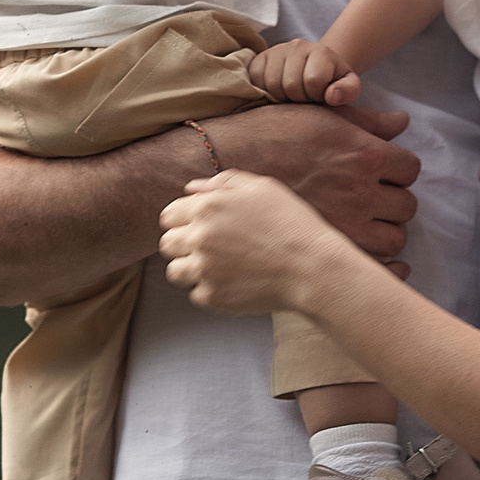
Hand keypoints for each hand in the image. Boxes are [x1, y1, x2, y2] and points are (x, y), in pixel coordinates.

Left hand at [160, 170, 370, 316]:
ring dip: (191, 269)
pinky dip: (211, 290)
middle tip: (210, 248)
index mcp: (206, 207)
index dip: (183, 221)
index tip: (198, 227)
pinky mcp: (213, 297)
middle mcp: (199, 238)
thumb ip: (223, 183)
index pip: (168, 216)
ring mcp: (204, 270)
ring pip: (175, 272)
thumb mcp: (262, 188)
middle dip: (183, 245)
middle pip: (167, 244)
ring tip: (219, 267)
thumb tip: (191, 189)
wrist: (312, 267)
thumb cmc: (291, 224)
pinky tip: (235, 281)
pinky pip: (196, 294)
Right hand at [198, 101, 417, 268]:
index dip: (399, 169)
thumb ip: (367, 121)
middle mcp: (361, 193)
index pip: (410, 168)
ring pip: (395, 239)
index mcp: (364, 155)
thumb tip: (401, 122)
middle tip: (375, 197)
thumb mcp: (322, 115)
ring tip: (367, 223)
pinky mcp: (326, 250)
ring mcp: (346, 226)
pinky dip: (385, 266)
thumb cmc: (272, 134)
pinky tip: (379, 258)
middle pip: (406, 206)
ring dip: (386, 230)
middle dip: (394, 201)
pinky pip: (376, 267)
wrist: (226, 164)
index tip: (385, 171)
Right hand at [248, 38, 361, 106]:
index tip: (320, 95)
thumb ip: (349, 91)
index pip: (313, 81)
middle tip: (305, 97)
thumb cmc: (333, 81)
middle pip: (290, 84)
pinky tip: (278, 91)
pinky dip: (264, 90)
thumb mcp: (350, 86)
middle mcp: (298, 45)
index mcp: (321, 52)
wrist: (316, 67)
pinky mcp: (261, 56)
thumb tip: (331, 96)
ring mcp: (277, 49)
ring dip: (281, 97)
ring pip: (271, 83)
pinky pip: (255, 79)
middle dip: (299, 98)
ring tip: (292, 95)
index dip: (316, 95)